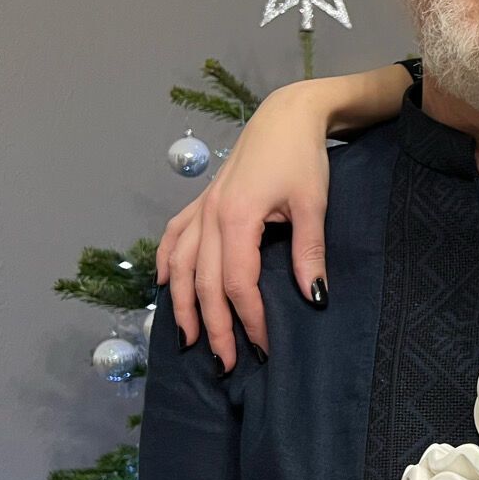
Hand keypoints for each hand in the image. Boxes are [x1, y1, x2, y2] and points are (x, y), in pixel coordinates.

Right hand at [157, 81, 332, 368]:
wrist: (287, 115)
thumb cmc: (303, 157)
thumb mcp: (313, 204)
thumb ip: (308, 252)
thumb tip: (314, 297)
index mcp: (237, 218)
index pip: (235, 283)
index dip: (248, 319)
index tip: (264, 348)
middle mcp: (210, 216)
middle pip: (202, 283)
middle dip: (214, 327)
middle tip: (225, 364)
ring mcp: (201, 208)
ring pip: (178, 265)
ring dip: (181, 305)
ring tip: (190, 339)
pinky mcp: (202, 201)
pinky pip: (173, 237)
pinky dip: (165, 263)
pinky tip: (164, 285)